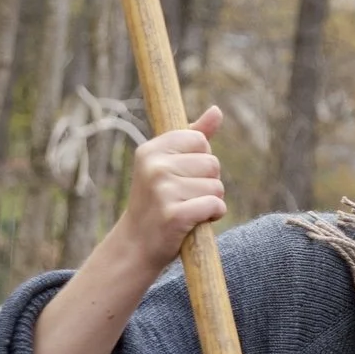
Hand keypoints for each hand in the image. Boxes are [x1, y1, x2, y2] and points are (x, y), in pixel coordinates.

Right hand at [117, 106, 225, 274]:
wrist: (137, 244)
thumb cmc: (158, 201)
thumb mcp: (169, 164)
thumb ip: (194, 136)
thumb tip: (216, 110)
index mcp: (151, 149)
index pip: (200, 141)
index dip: (200, 161)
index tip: (182, 176)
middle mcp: (154, 166)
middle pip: (212, 163)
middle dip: (208, 183)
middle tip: (184, 197)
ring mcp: (162, 190)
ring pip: (217, 186)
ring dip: (211, 201)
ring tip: (187, 209)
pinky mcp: (174, 214)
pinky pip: (216, 205)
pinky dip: (213, 215)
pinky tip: (195, 222)